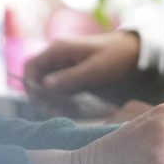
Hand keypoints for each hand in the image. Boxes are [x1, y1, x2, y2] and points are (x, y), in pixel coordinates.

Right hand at [24, 32, 139, 104]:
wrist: (134, 52)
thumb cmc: (115, 56)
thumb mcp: (95, 69)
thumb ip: (70, 78)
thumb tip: (44, 86)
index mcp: (59, 49)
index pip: (31, 66)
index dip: (30, 84)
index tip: (40, 102)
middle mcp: (58, 57)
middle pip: (38, 79)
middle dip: (43, 98)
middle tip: (56, 113)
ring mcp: (65, 67)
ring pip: (49, 87)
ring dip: (54, 102)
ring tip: (68, 114)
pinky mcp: (73, 76)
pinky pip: (61, 90)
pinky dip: (64, 101)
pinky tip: (74, 110)